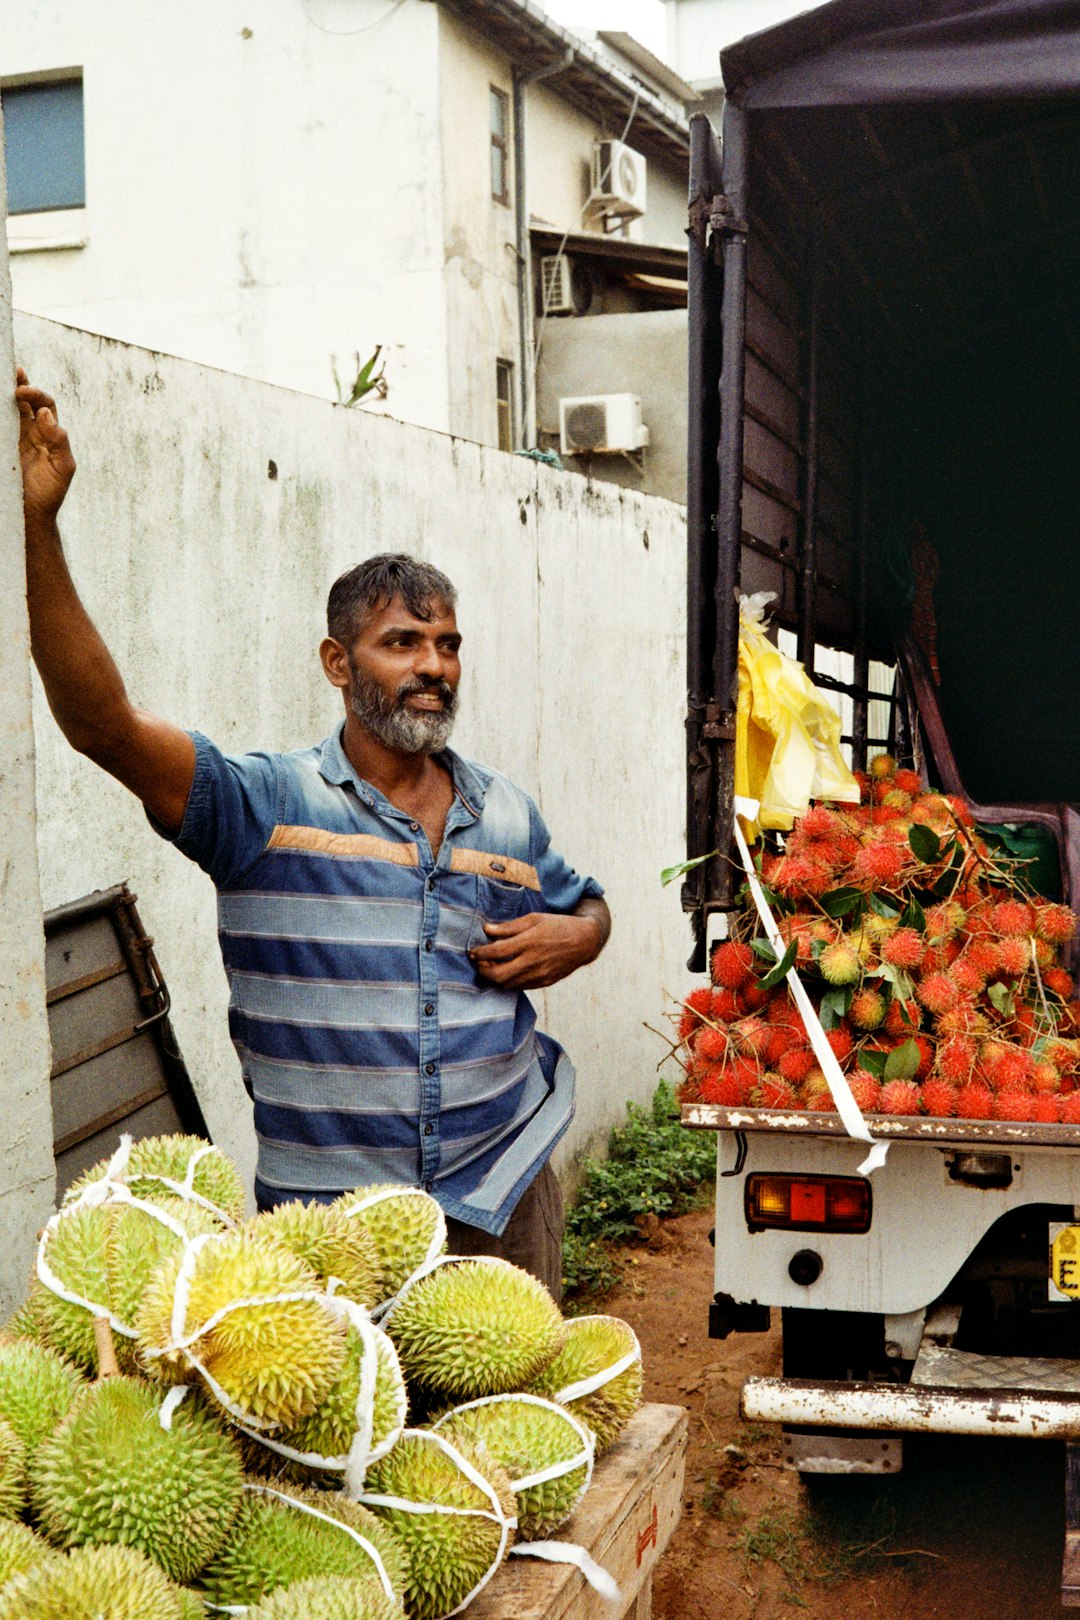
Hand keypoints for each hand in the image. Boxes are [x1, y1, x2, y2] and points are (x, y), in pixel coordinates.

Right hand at [15, 369, 75, 524]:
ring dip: (3, 392)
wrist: (30, 515)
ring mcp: (12, 436)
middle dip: (19, 382)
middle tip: (12, 372)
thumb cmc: (50, 492)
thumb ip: (60, 441)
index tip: (24, 392)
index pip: (44, 404)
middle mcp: (30, 430)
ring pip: (7, 408)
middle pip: (24, 399)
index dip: (36, 393)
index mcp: (48, 432)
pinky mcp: (0, 445)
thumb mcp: (63, 468)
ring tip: (1, 379)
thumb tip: (46, 413)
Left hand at [469, 911, 604, 989]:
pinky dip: (508, 981)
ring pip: (507, 984)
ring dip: (494, 977)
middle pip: (498, 974)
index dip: (480, 953)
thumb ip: (509, 926)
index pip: (496, 952)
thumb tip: (486, 929)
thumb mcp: (534, 918)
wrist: (584, 941)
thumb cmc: (557, 926)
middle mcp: (533, 961)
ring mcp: (539, 974)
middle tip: (478, 962)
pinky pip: (520, 986)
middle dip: (483, 969)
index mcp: (529, 941)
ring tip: (490, 966)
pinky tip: (506, 971)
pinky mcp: (544, 982)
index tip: (473, 951)